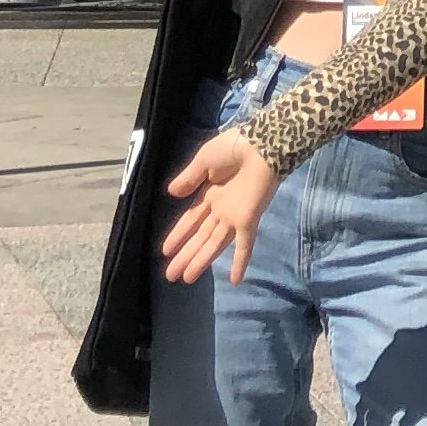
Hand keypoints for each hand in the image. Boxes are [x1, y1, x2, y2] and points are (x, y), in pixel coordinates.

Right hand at [162, 129, 279, 288]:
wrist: (261, 145)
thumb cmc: (233, 148)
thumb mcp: (204, 160)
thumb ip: (189, 178)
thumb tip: (170, 194)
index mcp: (210, 192)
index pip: (191, 219)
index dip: (178, 234)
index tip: (165, 251)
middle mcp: (221, 208)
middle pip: (200, 237)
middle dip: (185, 255)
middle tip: (170, 276)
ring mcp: (234, 216)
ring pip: (214, 244)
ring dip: (200, 261)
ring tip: (186, 280)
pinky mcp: (248, 220)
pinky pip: (244, 245)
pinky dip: (240, 262)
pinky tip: (235, 280)